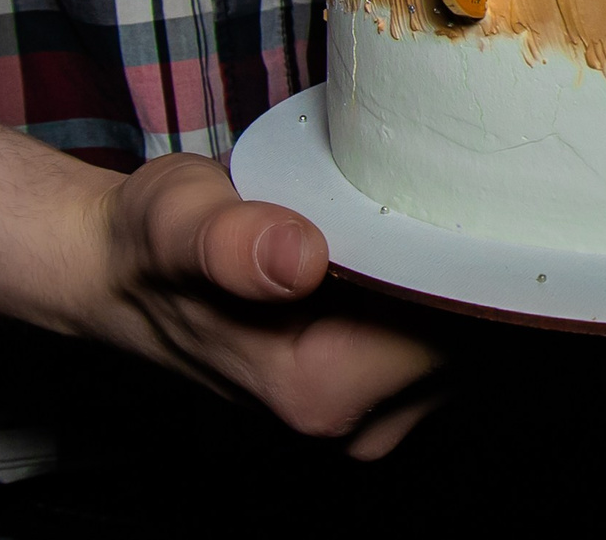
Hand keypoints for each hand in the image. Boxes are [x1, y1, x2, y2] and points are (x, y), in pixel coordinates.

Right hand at [0, 83, 438, 458]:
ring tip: (432, 205)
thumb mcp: (175, 219)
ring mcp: (376, 419)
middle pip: (480, 339)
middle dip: (475, 265)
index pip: (462, 328)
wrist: (124, 276)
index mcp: (323, 390)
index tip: (478, 192)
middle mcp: (360, 423)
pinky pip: (451, 341)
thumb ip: (227, 241)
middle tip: (456, 182)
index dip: (476, 261)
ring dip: (462, 276)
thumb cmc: (153, 241)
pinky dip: (444, 291)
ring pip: (474, 342)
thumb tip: (295, 258)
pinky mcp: (381, 397)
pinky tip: (418, 240)